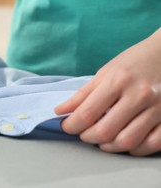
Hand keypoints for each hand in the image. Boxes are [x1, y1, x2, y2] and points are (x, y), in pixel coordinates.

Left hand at [55, 29, 160, 155]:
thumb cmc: (133, 62)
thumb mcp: (105, 72)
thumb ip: (83, 94)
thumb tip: (60, 111)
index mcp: (117, 81)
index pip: (87, 113)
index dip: (71, 125)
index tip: (67, 126)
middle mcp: (139, 95)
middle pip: (105, 131)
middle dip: (87, 137)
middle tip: (84, 134)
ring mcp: (158, 108)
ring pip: (127, 142)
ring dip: (108, 146)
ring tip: (102, 139)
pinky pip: (151, 144)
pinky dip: (134, 149)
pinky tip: (124, 141)